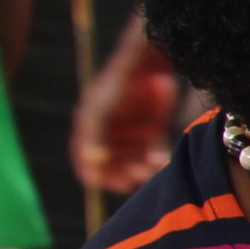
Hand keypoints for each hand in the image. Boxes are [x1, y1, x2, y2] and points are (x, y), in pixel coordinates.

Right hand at [75, 22, 180, 192]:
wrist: (147, 65)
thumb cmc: (117, 86)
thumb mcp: (100, 111)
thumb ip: (94, 136)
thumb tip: (92, 162)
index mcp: (88, 133)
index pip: (87, 164)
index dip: (98, 176)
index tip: (114, 183)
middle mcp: (107, 137)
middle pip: (113, 168)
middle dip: (124, 175)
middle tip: (139, 176)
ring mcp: (129, 137)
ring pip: (133, 165)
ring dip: (141, 170)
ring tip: (154, 166)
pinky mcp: (150, 134)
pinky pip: (151, 156)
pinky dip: (155, 162)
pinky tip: (162, 161)